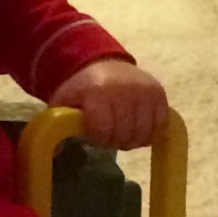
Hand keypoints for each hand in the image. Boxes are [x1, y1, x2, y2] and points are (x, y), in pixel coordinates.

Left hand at [48, 60, 168, 149]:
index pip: (103, 130)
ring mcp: (145, 91)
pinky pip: (160, 125)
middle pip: (125, 134)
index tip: (93, 135)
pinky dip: (149, 133)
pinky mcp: (159, 93)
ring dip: (131, 140)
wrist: (104, 64)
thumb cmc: (82, 89)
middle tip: (107, 135)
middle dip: (114, 141)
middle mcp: (125, 90)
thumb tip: (57, 152)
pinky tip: (136, 129)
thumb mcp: (63, 103)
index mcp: (99, 93)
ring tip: (121, 133)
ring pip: (143, 133)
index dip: (98, 139)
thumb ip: (58, 126)